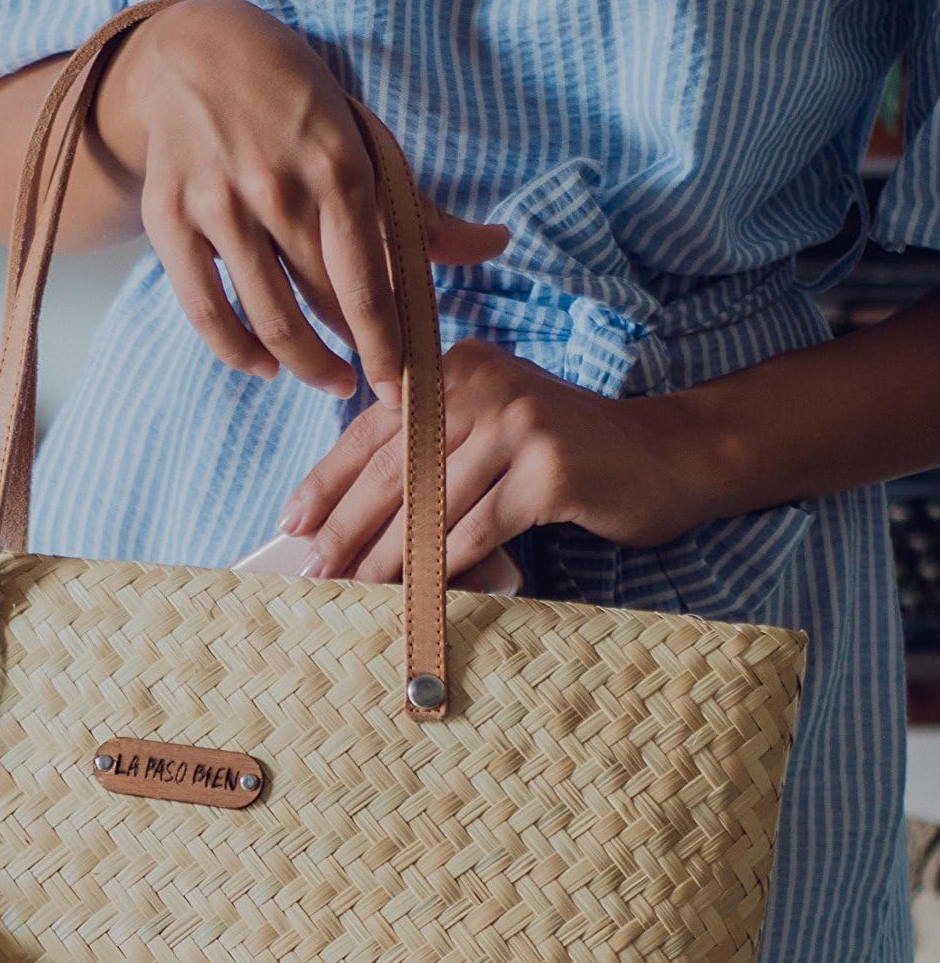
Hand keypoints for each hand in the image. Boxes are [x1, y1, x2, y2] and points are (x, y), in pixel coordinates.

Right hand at [94, 0, 510, 399]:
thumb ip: (418, 207)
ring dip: (303, 364)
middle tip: (370, 385)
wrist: (194, 50)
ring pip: (268, 316)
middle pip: (323, 305)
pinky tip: (264, 366)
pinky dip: (237, 350)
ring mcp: (218, 205)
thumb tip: (495, 245)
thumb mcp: (361, 137)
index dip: (387, 346)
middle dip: (353, 357)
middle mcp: (277, 187)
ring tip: (329, 380)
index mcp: (338, 164)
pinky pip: (205, 310)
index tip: (403, 389)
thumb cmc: (292, 99)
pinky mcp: (170, 220)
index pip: (368, 281)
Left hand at [276, 338, 729, 582]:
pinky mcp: (548, 468)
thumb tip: (352, 516)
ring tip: (353, 589)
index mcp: (458, 368)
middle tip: (313, 568)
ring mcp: (518, 421)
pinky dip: (443, 566)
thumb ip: (432, 454)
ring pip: (431, 503)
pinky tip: (418, 594)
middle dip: (348, 524)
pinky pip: (477, 528)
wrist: (669, 457)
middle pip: (396, 466)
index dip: (329, 478)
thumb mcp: (492, 438)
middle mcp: (482, 382)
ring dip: (388, 555)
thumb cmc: (569, 459)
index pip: (376, 427)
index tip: (293, 522)